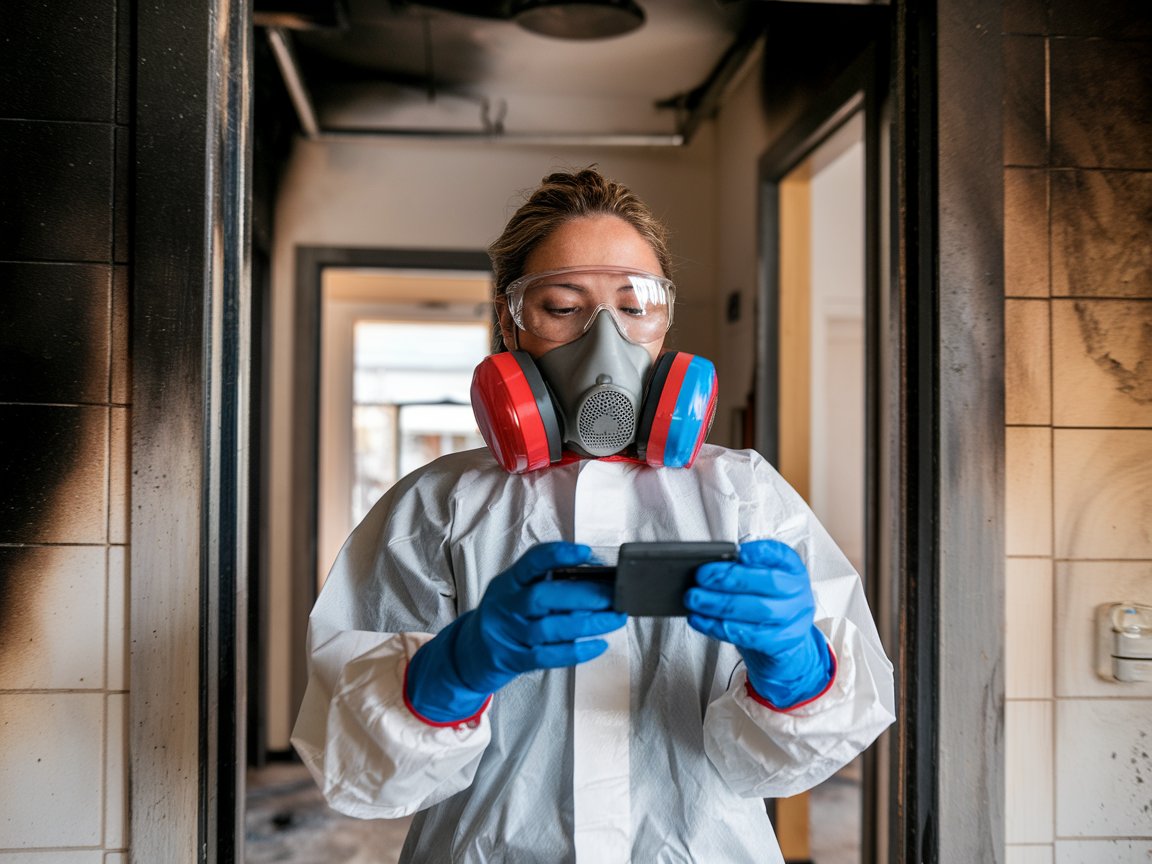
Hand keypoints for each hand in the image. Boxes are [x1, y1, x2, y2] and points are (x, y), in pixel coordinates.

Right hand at [406, 542, 626, 722]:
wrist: (469, 654)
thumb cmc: (504, 617)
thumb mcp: (514, 593)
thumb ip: (544, 585)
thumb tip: (594, 582)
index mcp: (508, 582)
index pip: (532, 562)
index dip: (559, 554)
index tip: (586, 552)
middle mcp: (505, 606)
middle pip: (541, 597)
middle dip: (581, 595)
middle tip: (612, 595)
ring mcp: (508, 634)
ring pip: (549, 628)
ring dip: (588, 624)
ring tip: (615, 619)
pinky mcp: (514, 659)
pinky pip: (548, 656)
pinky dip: (576, 651)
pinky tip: (599, 645)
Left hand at [684, 539, 832, 707]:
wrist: (783, 645)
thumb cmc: (765, 605)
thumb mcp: (759, 582)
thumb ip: (741, 570)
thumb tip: (709, 567)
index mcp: (791, 569)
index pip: (781, 555)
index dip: (762, 552)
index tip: (739, 551)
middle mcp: (797, 592)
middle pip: (769, 581)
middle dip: (730, 578)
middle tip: (701, 576)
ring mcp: (793, 619)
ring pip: (758, 609)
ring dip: (720, 604)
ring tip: (694, 598)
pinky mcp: (781, 643)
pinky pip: (749, 635)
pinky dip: (720, 627)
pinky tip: (701, 619)